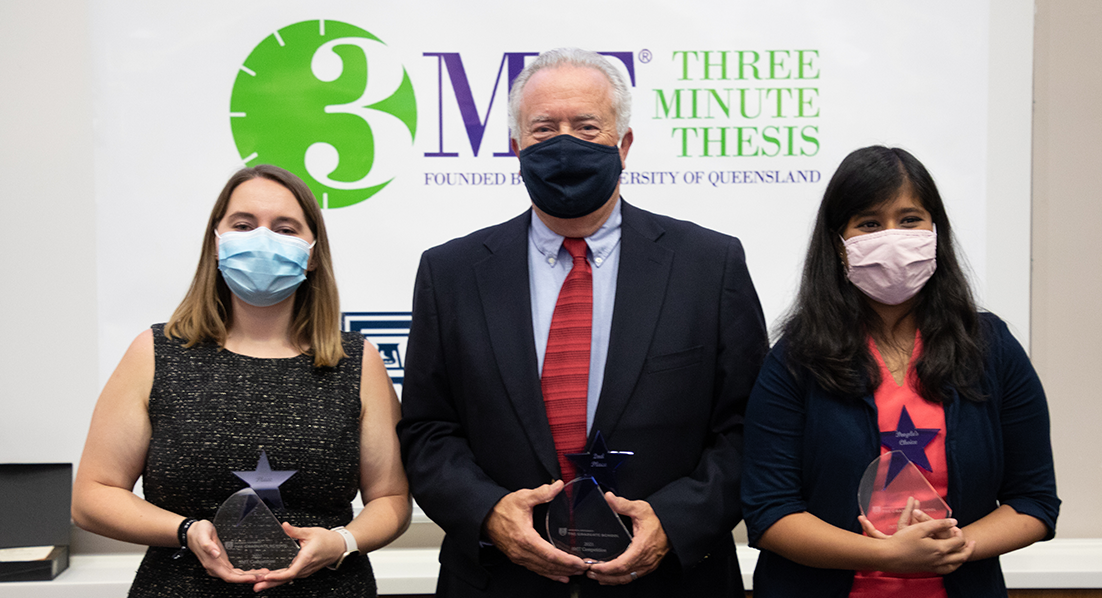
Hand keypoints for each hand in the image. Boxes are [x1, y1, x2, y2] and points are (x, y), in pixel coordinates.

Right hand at [186, 519, 268, 583]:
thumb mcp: (203, 534)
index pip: (229, 576)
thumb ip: (208, 545)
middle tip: (264, 576)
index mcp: (211, 563)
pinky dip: (245, 573)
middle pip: (235, 578)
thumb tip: (215, 554)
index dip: (242, 578)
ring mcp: (219, 566)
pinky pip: (235, 571)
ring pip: (236, 575)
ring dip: (249, 576)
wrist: (193, 532)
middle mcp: (216, 567)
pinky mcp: (222, 563)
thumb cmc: (198, 532)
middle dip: (250, 578)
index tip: (253, 578)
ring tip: (263, 574)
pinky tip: (253, 572)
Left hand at [252, 523, 345, 591]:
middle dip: (269, 583)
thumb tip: (284, 525)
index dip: (278, 576)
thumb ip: (294, 531)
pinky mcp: (303, 571)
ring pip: (286, 579)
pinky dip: (279, 578)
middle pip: (285, 579)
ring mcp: (304, 571)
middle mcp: (304, 568)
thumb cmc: (326, 540)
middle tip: (256, 586)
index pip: (290, 572)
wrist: (338, 547)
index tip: (267, 575)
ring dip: (272, 582)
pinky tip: (270, 578)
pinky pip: (290, 576)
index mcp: (306, 558)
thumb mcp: (310, 532)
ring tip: (258, 584)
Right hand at [483, 480, 588, 582]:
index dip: (567, 561)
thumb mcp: (523, 497)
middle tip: (584, 569)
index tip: (580, 562)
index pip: (550, 555)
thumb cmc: (502, 509)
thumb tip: (558, 486)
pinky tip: (560, 576)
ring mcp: (519, 557)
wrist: (485, 516)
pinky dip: (549, 574)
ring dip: (560, 573)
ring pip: (543, 570)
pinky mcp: (518, 558)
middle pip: (549, 565)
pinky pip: (536, 569)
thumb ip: (542, 493)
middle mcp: (522, 551)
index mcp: (526, 538)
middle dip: (568, 569)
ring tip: (576, 573)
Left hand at [587, 492, 668, 584]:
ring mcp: (647, 565)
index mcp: (641, 548)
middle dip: (604, 576)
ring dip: (610, 579)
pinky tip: (610, 577)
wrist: (673, 526)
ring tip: (597, 576)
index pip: (621, 565)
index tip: (594, 566)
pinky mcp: (647, 566)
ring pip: (626, 578)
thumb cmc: (658, 519)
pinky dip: (619, 579)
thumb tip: (609, 498)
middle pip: (621, 575)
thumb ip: (623, 504)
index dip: (606, 568)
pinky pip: (631, 577)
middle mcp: (644, 560)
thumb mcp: (640, 508)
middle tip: (589, 572)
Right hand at [858, 512, 974, 574]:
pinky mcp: (927, 569)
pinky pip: (946, 570)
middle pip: (961, 556)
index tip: (955, 526)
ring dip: (962, 559)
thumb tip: (953, 522)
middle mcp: (939, 560)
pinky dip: (952, 566)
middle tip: (972, 543)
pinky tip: (948, 562)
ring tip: (964, 554)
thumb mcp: (920, 528)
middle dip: (968, 549)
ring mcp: (933, 566)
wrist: (888, 557)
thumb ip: (938, 524)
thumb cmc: (902, 541)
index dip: (960, 533)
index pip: (958, 542)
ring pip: (955, 566)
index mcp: (939, 549)